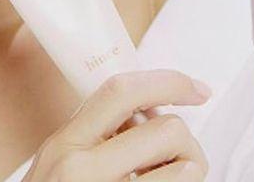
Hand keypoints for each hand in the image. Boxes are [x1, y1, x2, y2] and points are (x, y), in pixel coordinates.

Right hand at [21, 68, 210, 179]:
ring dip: (189, 171)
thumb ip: (95, 134)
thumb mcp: (59, 161)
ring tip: (167, 177)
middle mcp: (82, 170)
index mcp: (66, 143)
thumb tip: (147, 112)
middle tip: (178, 157)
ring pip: (185, 168)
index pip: (122, 92)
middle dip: (186, 141)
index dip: (167, 82)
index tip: (195, 88)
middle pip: (167, 130)